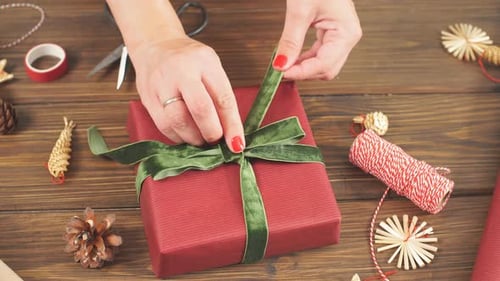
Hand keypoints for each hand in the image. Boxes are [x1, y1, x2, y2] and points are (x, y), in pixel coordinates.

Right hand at [129, 36, 244, 151]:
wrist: (154, 45)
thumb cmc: (188, 60)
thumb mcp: (211, 67)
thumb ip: (220, 96)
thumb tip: (231, 132)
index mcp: (204, 62)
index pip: (223, 98)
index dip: (232, 125)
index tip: (237, 143)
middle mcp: (181, 71)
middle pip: (200, 109)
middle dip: (211, 132)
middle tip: (216, 139)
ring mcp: (161, 84)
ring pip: (178, 121)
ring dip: (193, 138)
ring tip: (201, 139)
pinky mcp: (147, 98)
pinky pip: (163, 126)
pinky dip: (178, 136)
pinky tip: (185, 135)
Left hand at [273, 0, 361, 79]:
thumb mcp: (299, 11)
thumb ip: (290, 41)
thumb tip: (281, 65)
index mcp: (347, 32)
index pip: (323, 65)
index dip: (301, 72)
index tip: (281, 73)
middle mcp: (347, 37)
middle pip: (326, 70)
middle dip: (303, 73)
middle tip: (280, 71)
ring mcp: (341, 36)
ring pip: (323, 65)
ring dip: (303, 68)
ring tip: (282, 65)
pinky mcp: (333, 33)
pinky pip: (320, 55)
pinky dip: (305, 59)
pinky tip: (290, 58)